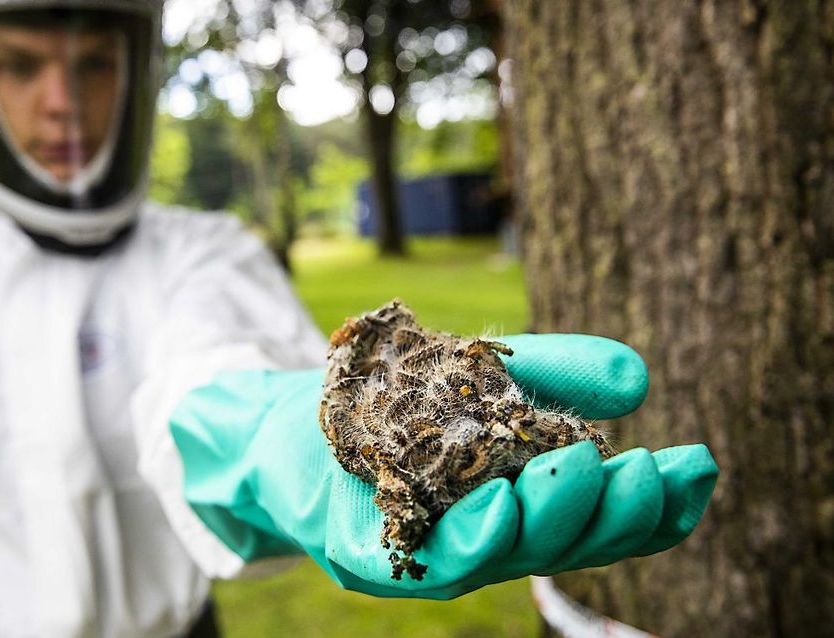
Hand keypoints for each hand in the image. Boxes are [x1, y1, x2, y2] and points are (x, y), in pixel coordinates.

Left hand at [169, 335, 717, 598]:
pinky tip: (495, 505)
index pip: (607, 522)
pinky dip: (466, 539)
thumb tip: (638, 381)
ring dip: (545, 520)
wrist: (300, 414)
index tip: (696, 464)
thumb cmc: (407, 400)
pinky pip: (424, 558)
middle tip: (637, 468)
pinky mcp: (374, 552)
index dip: (657, 505)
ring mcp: (435, 551)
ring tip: (576, 474)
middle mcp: (495, 538)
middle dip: (609, 512)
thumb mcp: (495, 376)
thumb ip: (562, 374)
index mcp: (532, 505)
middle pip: (565, 543)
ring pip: (503, 553)